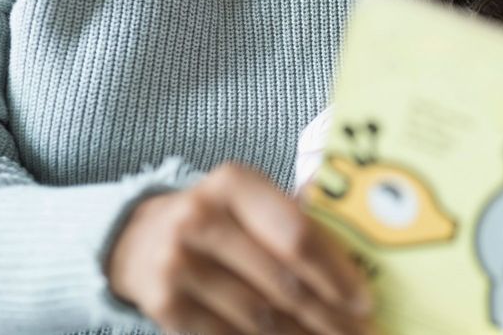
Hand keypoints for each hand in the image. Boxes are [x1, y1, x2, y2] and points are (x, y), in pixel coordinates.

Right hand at [106, 162, 373, 334]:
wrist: (139, 241)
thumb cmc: (220, 220)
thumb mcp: (251, 202)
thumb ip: (298, 219)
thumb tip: (364, 253)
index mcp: (233, 183)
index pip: (297, 234)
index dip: (335, 273)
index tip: (364, 302)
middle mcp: (200, 218)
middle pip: (282, 282)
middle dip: (327, 316)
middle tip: (359, 333)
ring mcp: (177, 264)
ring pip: (259, 317)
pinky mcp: (164, 305)